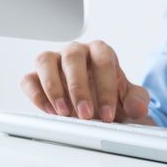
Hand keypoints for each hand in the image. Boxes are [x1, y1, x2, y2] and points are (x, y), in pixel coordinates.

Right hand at [21, 41, 151, 123]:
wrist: (99, 108)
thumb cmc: (114, 99)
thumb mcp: (131, 100)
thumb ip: (138, 100)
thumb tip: (137, 107)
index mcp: (101, 52)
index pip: (103, 61)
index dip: (106, 88)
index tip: (107, 114)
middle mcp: (76, 52)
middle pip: (73, 58)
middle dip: (79, 88)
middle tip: (85, 114)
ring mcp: (54, 61)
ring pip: (45, 61)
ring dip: (53, 88)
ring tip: (64, 113)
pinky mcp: (36, 76)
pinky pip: (29, 79)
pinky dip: (36, 95)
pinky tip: (50, 112)